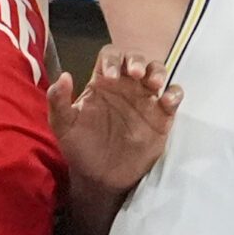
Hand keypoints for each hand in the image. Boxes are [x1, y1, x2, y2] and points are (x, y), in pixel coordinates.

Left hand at [49, 49, 183, 200]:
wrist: (100, 177)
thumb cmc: (80, 147)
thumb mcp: (63, 126)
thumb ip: (58, 101)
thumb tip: (64, 75)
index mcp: (102, 82)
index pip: (110, 56)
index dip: (112, 60)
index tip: (110, 77)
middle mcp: (125, 85)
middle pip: (136, 58)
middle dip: (137, 60)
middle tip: (136, 73)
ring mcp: (145, 99)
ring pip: (157, 72)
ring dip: (158, 72)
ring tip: (154, 84)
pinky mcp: (161, 116)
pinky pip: (173, 97)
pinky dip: (175, 93)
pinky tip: (167, 101)